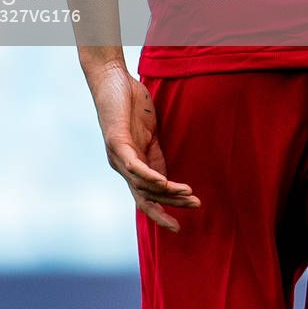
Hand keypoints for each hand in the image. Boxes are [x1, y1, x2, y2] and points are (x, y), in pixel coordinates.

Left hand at [87, 63, 198, 231]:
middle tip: (195, 205)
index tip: (177, 228)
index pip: (145, 196)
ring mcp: (117, 154)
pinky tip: (163, 181)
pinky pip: (132, 164)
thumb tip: (168, 177)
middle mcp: (122, 165)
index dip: (160, 213)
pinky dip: (147, 175)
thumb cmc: (131, 105)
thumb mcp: (148, 134)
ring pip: (142, 183)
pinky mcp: (115, 141)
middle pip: (146, 195)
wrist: (112, 80)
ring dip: (166, 190)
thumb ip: (155, 155)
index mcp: (132, 165)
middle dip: (171, 204)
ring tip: (188, 193)